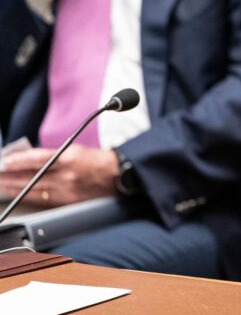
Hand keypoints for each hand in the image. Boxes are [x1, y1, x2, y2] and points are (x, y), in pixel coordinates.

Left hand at [0, 145, 117, 206]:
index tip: (4, 161)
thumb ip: (54, 155)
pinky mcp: (68, 202)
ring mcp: (67, 191)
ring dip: (14, 188)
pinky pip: (43, 200)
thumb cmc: (98, 161)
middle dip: (10, 177)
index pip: (37, 159)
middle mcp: (67, 175)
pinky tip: (19, 195)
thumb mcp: (76, 150)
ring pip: (33, 191)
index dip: (18, 161)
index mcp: (70, 158)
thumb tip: (30, 160)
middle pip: (31, 177)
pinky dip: (28, 196)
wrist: (118, 176)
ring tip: (1, 186)